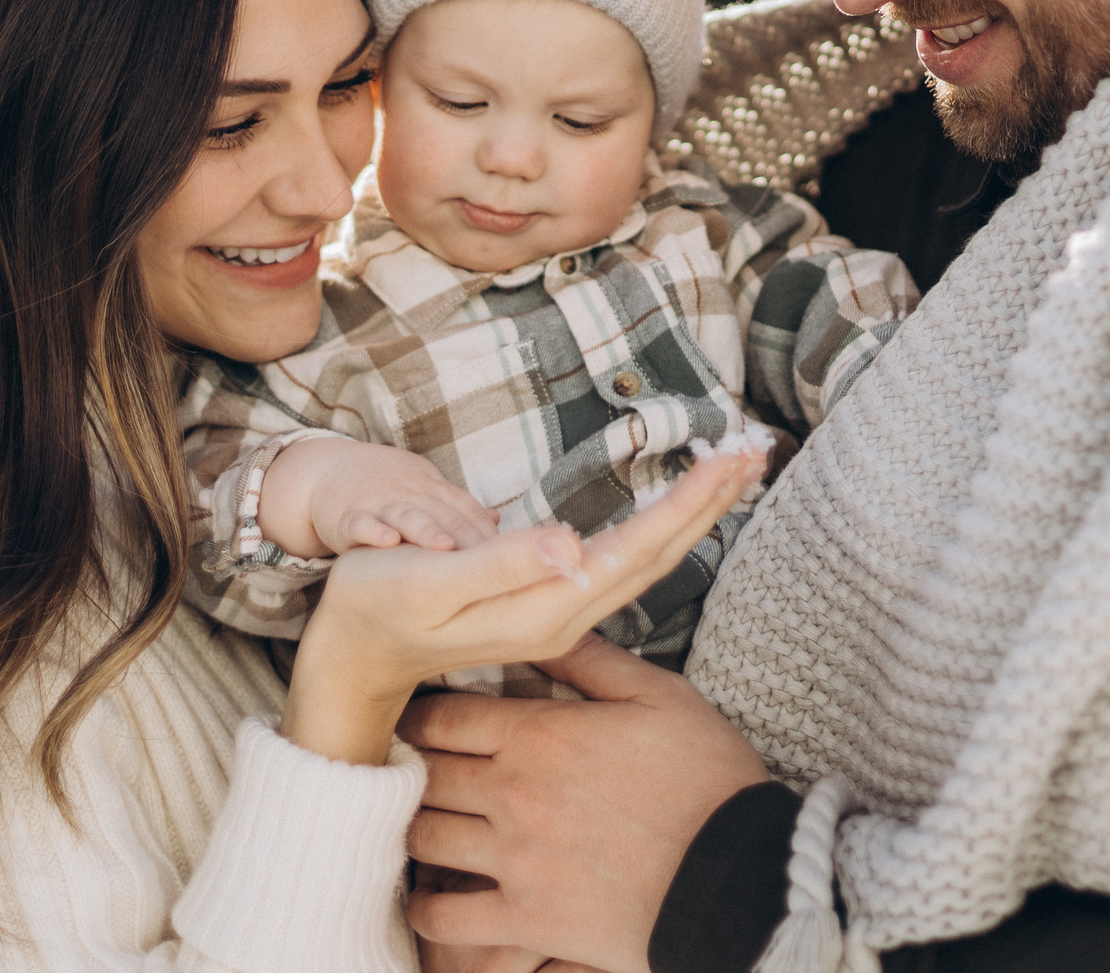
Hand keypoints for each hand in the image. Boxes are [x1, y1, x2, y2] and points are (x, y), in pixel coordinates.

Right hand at [266, 436, 500, 556]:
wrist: (325, 472)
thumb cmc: (385, 489)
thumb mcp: (425, 491)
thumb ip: (458, 508)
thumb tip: (498, 522)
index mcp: (433, 491)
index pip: (468, 510)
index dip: (489, 533)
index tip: (513, 558)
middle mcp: (411, 494)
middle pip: (444, 514)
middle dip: (468, 538)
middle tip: (495, 563)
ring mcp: (378, 503)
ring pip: (406, 515)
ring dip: (426, 530)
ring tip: (445, 549)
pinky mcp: (345, 515)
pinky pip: (359, 523)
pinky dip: (372, 531)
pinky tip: (387, 543)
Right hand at [277, 442, 764, 766]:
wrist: (351, 658)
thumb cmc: (377, 608)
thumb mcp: (428, 582)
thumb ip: (500, 565)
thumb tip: (574, 546)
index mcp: (546, 608)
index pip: (639, 549)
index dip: (691, 502)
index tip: (734, 457)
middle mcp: (565, 615)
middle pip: (658, 554)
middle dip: (711, 501)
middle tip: (758, 449)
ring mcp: (559, 613)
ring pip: (647, 558)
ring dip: (694, 512)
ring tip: (734, 470)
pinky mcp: (547, 602)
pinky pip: (624, 560)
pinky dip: (662, 524)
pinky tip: (677, 508)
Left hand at [399, 635, 770, 972]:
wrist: (737, 876)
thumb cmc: (708, 784)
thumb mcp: (660, 697)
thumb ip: (592, 661)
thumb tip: (545, 630)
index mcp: (542, 737)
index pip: (444, 715)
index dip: (422, 712)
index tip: (418, 715)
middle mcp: (514, 795)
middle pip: (424, 772)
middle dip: (412, 765)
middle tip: (411, 765)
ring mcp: (515, 860)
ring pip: (423, 837)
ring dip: (415, 826)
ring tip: (422, 820)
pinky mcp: (527, 919)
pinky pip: (446, 918)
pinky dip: (429, 908)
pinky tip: (435, 895)